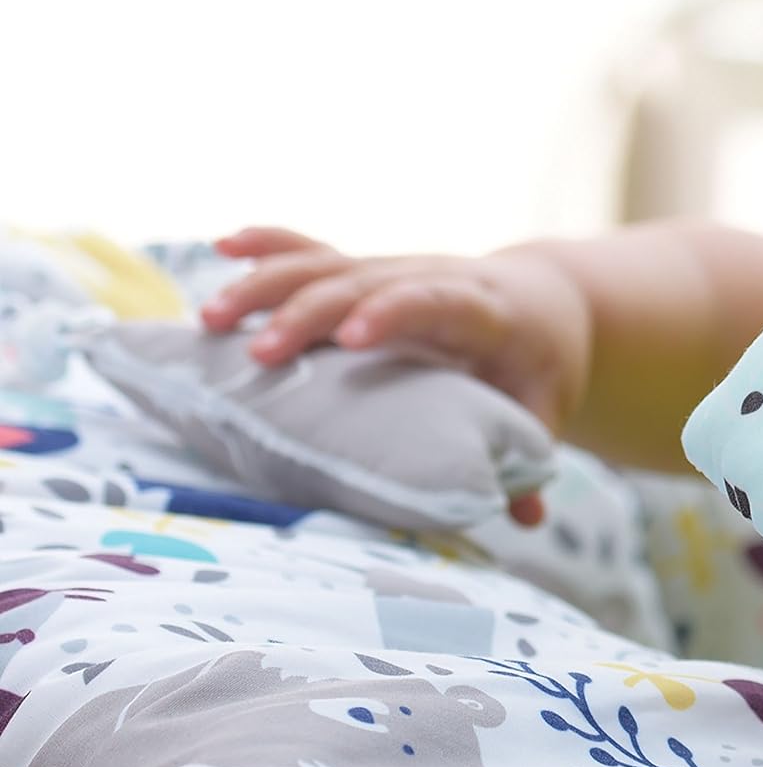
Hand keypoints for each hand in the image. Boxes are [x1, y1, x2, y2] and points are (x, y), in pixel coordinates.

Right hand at [203, 227, 595, 527]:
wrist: (547, 303)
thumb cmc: (539, 366)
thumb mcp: (544, 407)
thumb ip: (529, 454)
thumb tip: (528, 520)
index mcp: (484, 312)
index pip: (437, 301)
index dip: (395, 313)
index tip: (352, 338)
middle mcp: (434, 276)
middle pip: (366, 283)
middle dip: (310, 315)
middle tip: (258, 355)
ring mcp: (398, 269)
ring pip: (330, 264)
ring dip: (270, 285)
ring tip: (210, 320)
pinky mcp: (372, 271)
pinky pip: (318, 250)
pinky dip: (272, 246)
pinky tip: (223, 247)